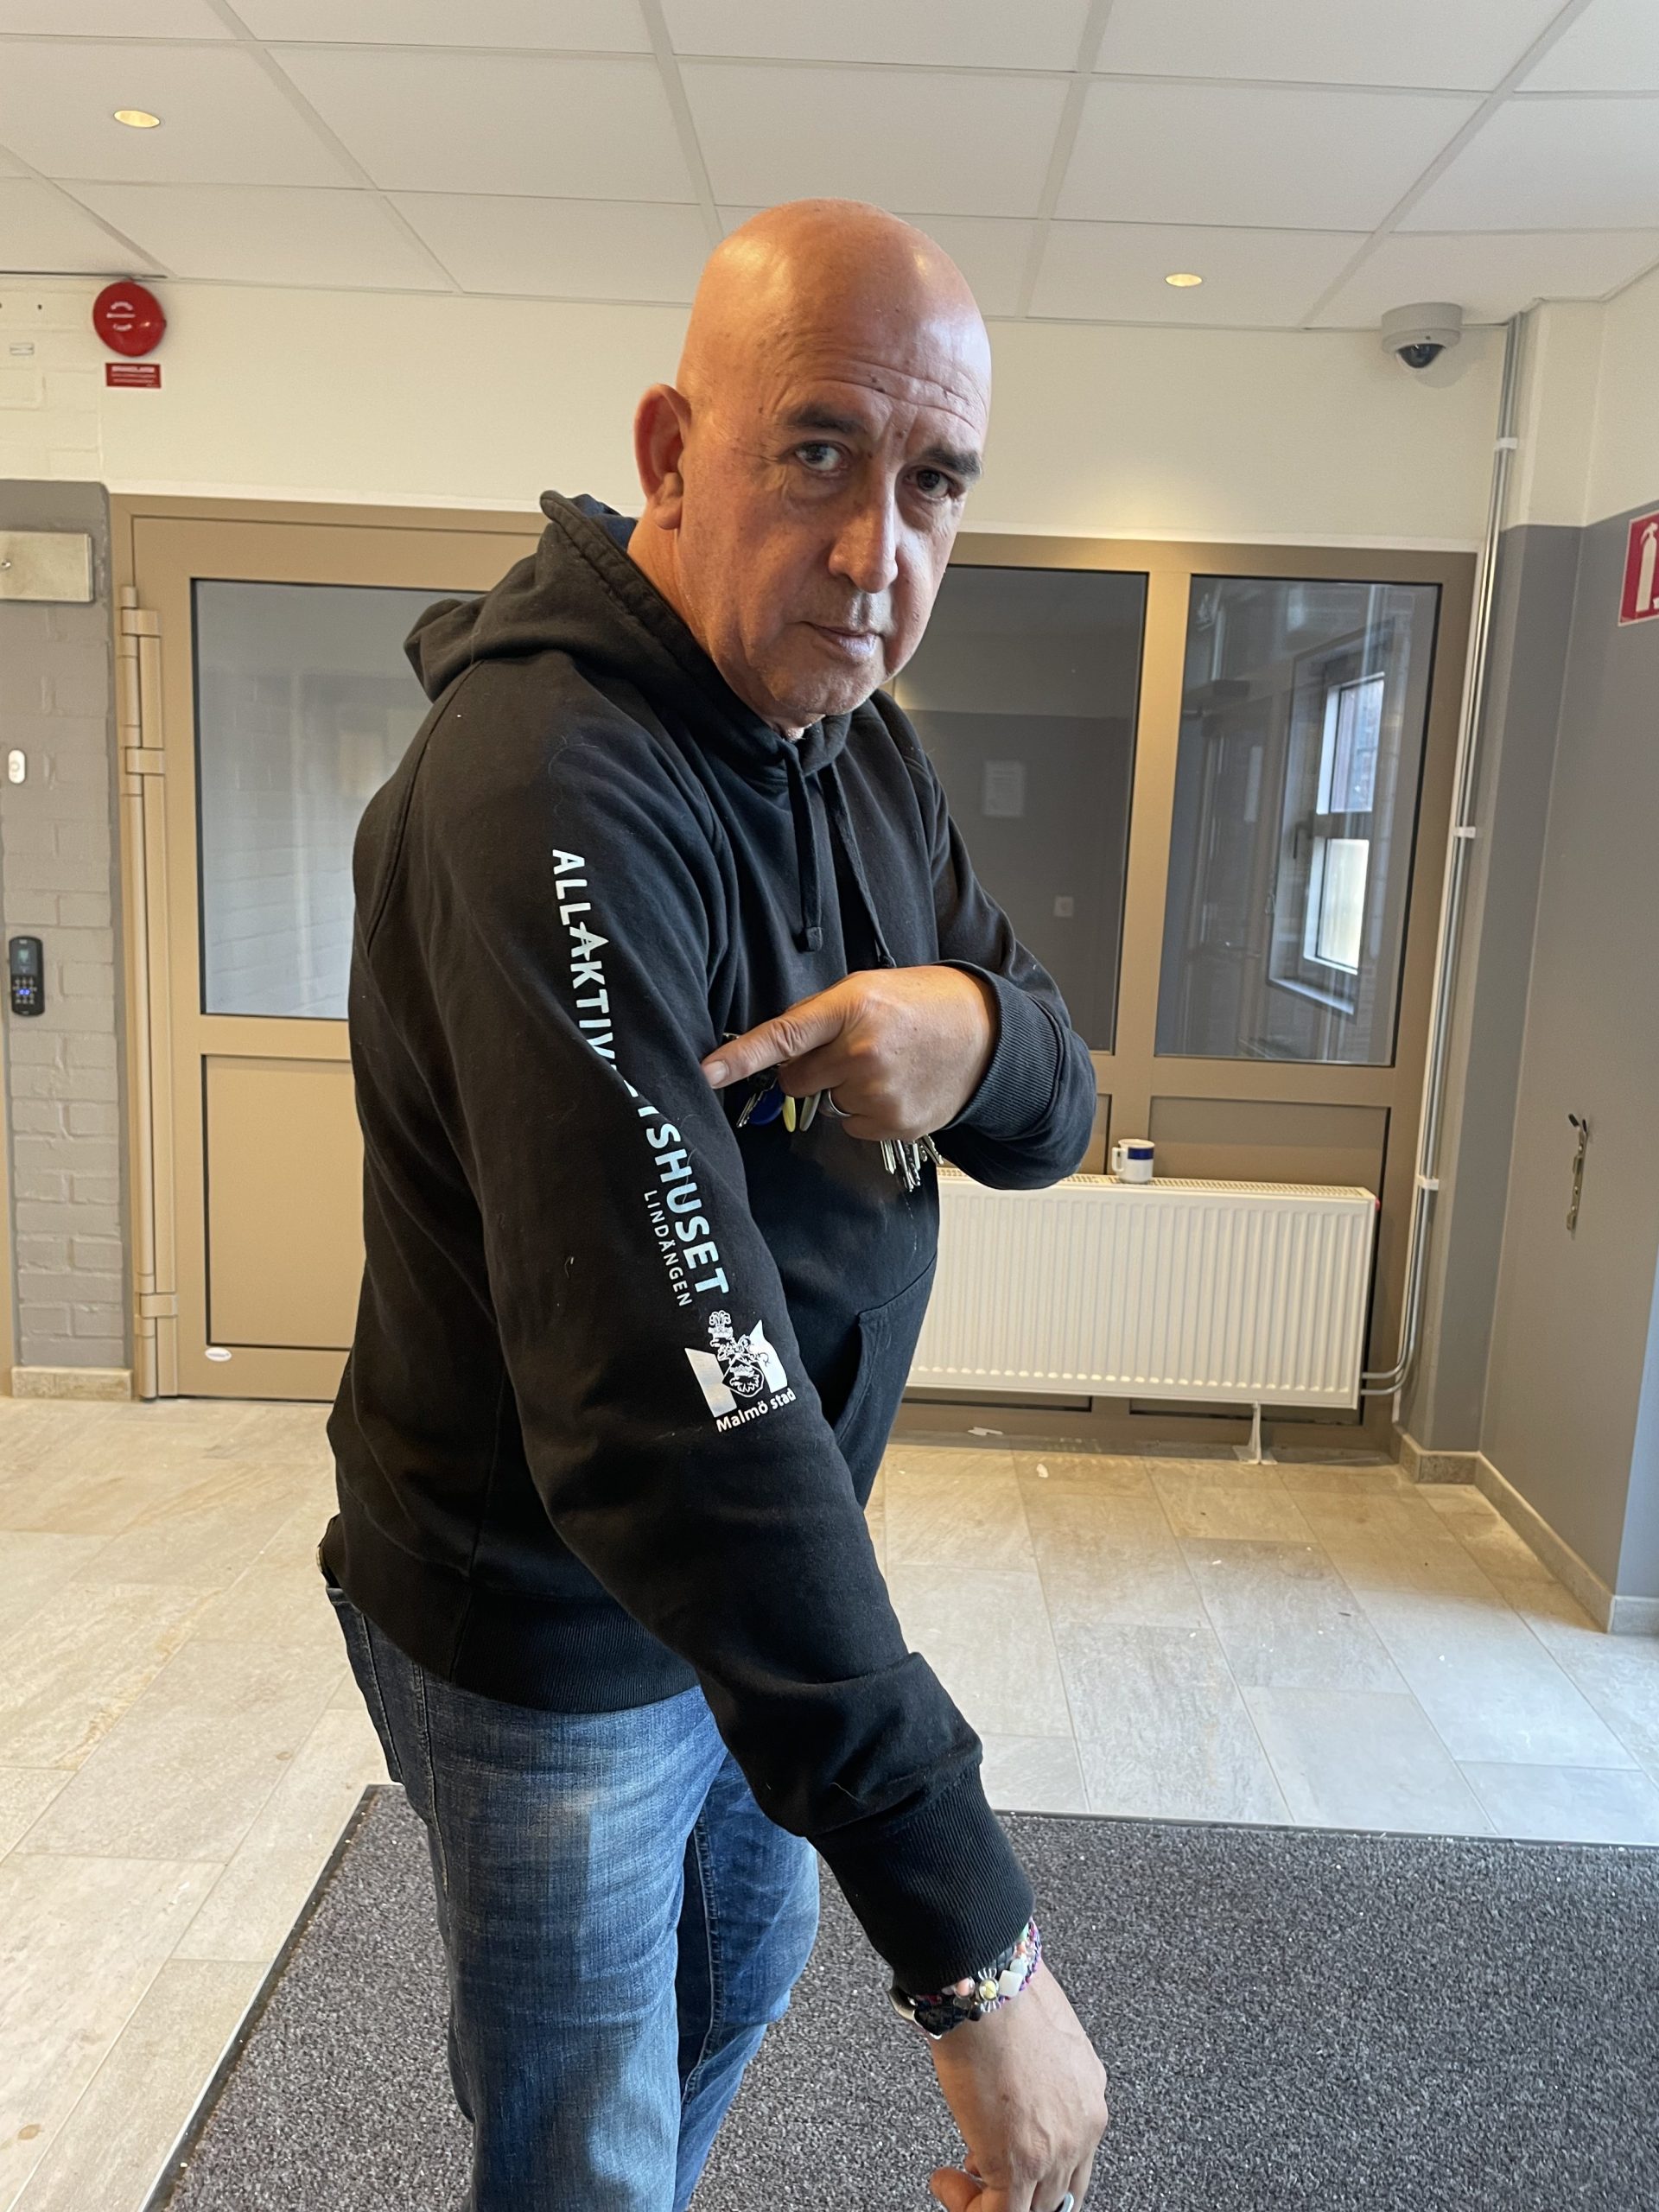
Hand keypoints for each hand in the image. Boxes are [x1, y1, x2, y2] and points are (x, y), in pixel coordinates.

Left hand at [701, 967, 997, 1142]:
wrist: (988, 1036)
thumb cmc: (924, 1005)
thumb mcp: (869, 988)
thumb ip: (820, 1015)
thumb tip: (776, 1049)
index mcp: (851, 1007)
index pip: (782, 1036)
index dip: (738, 1057)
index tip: (704, 1073)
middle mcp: (862, 1051)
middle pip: (794, 1081)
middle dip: (809, 1071)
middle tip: (848, 1051)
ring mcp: (878, 1093)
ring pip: (826, 1105)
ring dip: (844, 1090)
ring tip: (887, 1065)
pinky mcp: (893, 1124)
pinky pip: (852, 1126)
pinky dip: (867, 1112)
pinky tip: (897, 1087)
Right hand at [926, 1963, 1107, 2211]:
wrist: (986, 1985)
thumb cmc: (1002, 1988)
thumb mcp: (1039, 2028)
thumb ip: (1034, 2065)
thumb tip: (1007, 2076)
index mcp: (1088, 2092)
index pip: (1074, 2156)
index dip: (1037, 2167)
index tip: (999, 2155)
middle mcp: (1083, 2126)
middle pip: (1059, 2191)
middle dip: (1016, 2189)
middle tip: (978, 2175)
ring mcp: (1057, 2149)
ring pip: (1035, 2210)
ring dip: (989, 2201)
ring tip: (958, 2184)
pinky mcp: (1021, 2164)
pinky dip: (968, 2207)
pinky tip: (945, 2182)